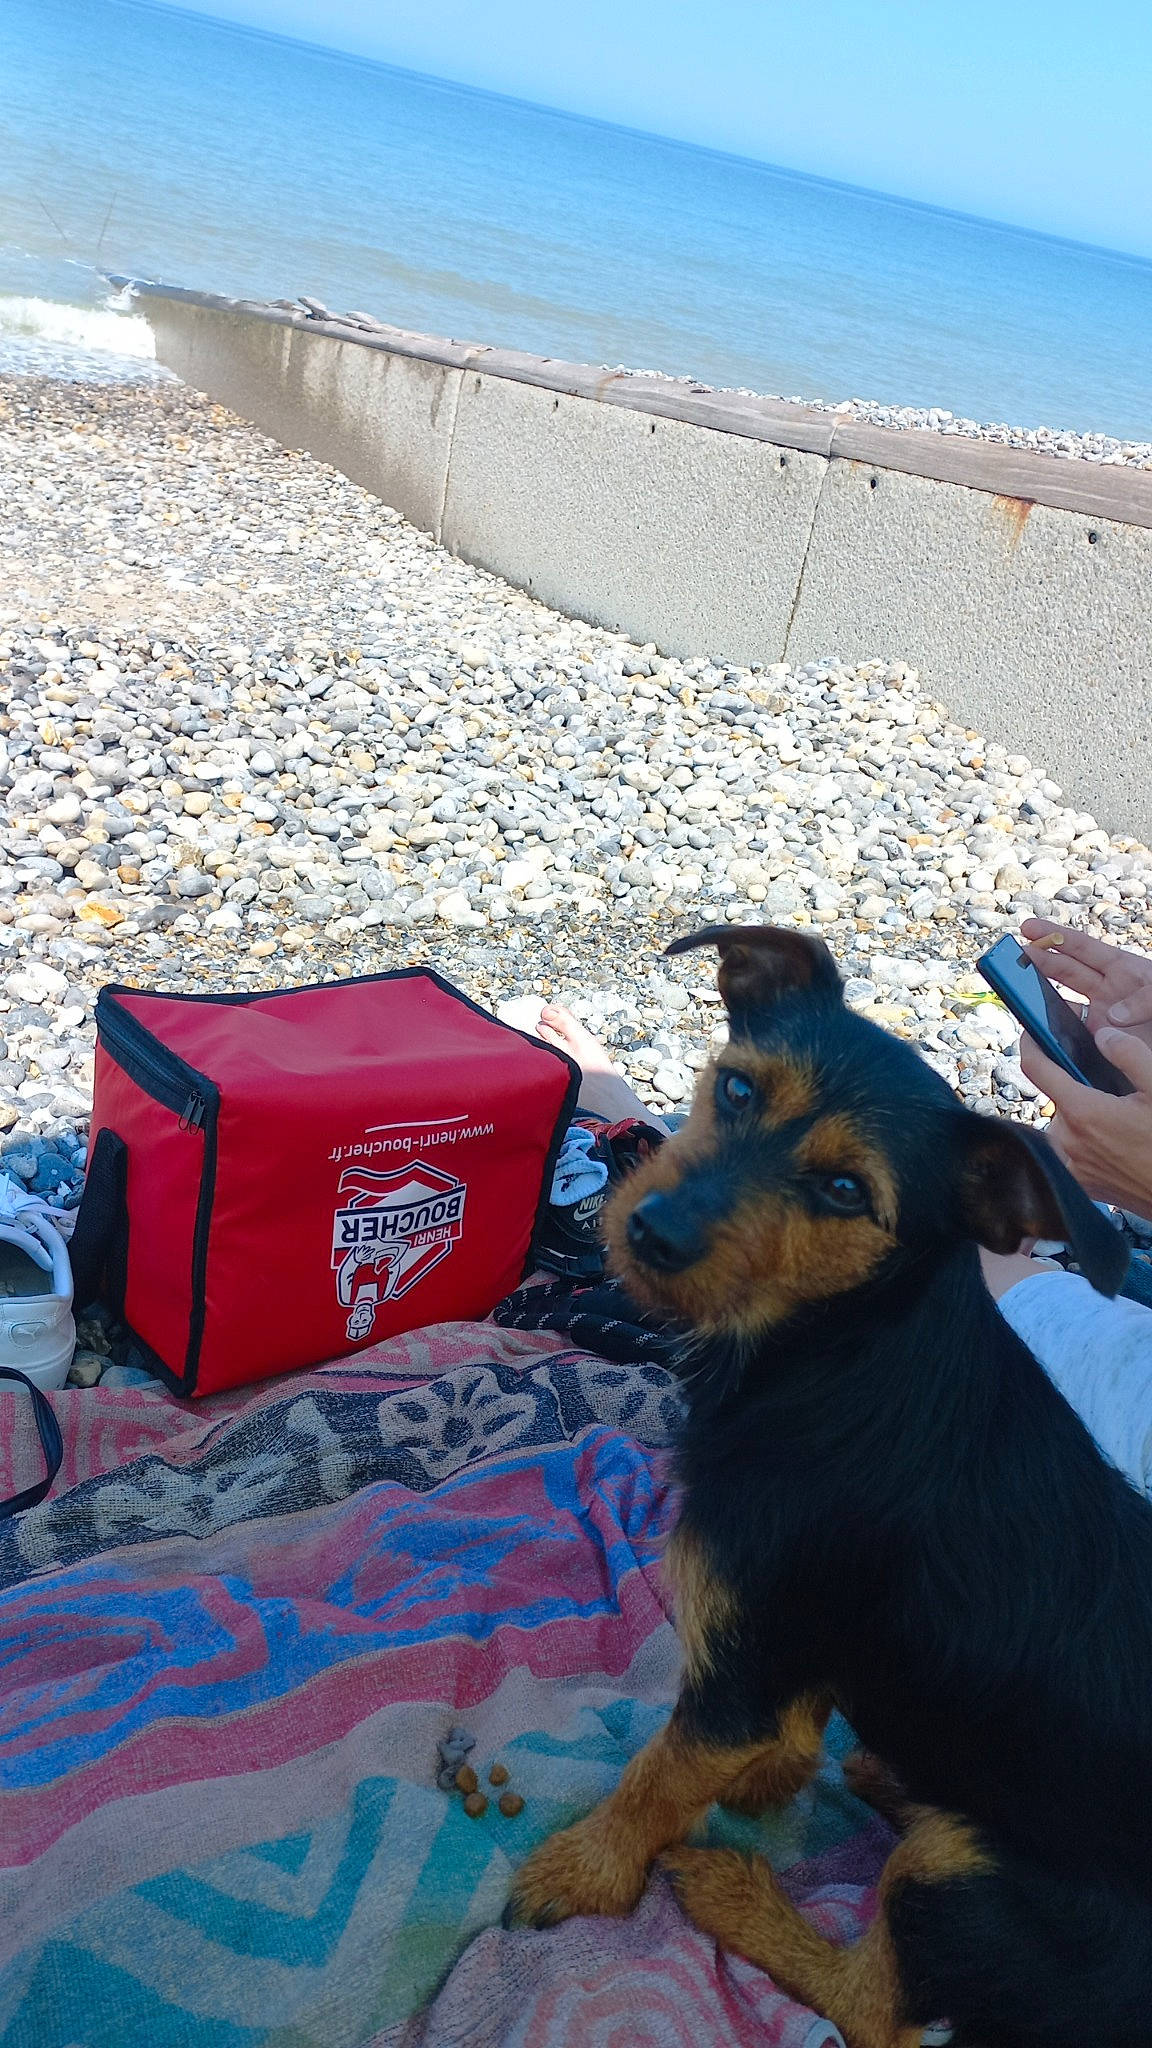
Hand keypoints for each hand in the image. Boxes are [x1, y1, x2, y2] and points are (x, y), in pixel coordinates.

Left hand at [1019, 1027, 1151, 1215]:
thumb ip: (1130, 1056)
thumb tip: (1103, 1036)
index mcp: (1084, 1112)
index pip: (1036, 1068)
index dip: (1030, 1043)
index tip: (1031, 1033)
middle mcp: (1068, 1140)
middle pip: (1056, 1098)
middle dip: (1078, 1089)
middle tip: (1113, 1094)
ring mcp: (1072, 1165)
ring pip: (1063, 1126)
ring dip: (1083, 1118)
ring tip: (1120, 1123)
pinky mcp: (1080, 1184)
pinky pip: (1069, 1152)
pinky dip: (1084, 1142)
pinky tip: (1114, 1144)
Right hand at [1021, 920, 1151, 1047]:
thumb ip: (1145, 1000)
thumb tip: (1112, 1016)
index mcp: (1123, 968)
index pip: (1082, 947)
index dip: (1054, 936)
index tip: (1027, 927)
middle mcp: (1109, 990)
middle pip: (1065, 971)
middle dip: (1038, 961)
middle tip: (1012, 959)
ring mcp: (1104, 1016)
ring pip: (1064, 1002)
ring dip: (1041, 996)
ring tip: (1018, 992)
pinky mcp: (1103, 1042)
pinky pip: (1074, 1034)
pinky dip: (1058, 1033)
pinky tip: (1042, 1033)